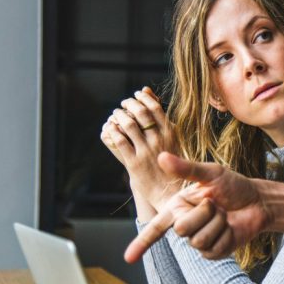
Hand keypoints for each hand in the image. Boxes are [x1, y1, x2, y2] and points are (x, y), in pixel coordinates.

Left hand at [100, 87, 179, 214]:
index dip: (143, 98)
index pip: (155, 107)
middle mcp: (159, 141)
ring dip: (118, 116)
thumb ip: (161, 118)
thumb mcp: (172, 139)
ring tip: (116, 114)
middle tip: (123, 103)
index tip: (136, 95)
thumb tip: (147, 92)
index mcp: (171, 133)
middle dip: (129, 104)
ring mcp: (146, 152)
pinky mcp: (134, 163)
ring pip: (128, 125)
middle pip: (140, 113)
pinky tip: (110, 128)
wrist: (171, 192)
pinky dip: (112, 131)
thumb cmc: (173, 164)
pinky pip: (120, 141)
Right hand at [124, 152, 272, 262]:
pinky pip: (214, 249)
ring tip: (224, 215)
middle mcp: (185, 224)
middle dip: (204, 213)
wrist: (257, 202)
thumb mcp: (212, 173)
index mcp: (178, 207)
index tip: (127, 258)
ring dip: (217, 224)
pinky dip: (226, 235)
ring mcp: (199, 240)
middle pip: (182, 229)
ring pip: (199, 240)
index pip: (156, 227)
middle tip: (216, 204)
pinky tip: (230, 227)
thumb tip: (161, 157)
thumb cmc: (234, 186)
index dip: (141, 243)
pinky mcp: (214, 252)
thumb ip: (187, 168)